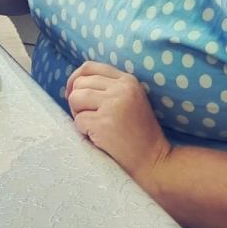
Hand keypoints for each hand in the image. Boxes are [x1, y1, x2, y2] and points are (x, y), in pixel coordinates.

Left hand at [65, 61, 171, 191]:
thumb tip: (73, 85)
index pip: (89, 67)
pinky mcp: (104, 123)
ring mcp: (113, 105)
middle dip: (76, 101)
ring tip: (93, 126)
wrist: (154, 160)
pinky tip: (99, 138)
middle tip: (88, 117)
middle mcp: (121, 88)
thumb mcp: (130, 100)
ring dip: (78, 115)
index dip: (75, 79)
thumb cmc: (138, 132)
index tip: (72, 92)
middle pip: (79, 83)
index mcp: (128, 80)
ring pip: (75, 98)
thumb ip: (108, 88)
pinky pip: (78, 121)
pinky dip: (83, 132)